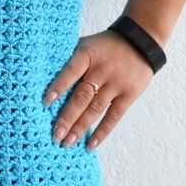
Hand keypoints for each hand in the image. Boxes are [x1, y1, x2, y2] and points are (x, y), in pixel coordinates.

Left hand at [43, 30, 154, 150]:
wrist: (141, 40)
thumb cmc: (105, 45)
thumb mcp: (87, 43)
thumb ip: (70, 57)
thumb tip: (43, 74)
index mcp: (88, 54)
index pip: (71, 71)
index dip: (59, 86)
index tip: (45, 103)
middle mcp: (101, 70)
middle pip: (81, 96)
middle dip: (67, 117)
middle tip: (55, 135)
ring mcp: (116, 84)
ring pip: (95, 109)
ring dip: (80, 128)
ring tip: (67, 143)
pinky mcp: (129, 94)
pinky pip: (114, 116)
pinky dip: (102, 131)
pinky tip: (90, 144)